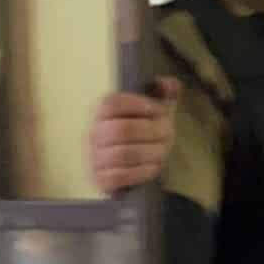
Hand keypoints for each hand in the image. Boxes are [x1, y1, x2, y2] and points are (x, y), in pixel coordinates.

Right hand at [90, 78, 181, 194]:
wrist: (133, 167)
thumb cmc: (145, 134)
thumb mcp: (155, 111)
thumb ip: (163, 93)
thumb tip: (169, 83)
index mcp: (101, 113)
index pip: (112, 103)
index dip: (138, 104)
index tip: (158, 110)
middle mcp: (94, 134)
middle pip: (120, 129)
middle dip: (149, 132)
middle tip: (167, 134)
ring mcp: (94, 158)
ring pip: (121, 154)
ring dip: (148, 153)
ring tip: (162, 152)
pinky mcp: (101, 180)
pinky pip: (118, 177)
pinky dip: (140, 172)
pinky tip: (153, 167)